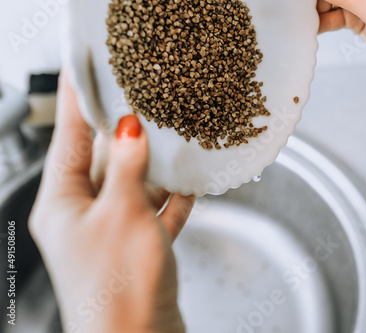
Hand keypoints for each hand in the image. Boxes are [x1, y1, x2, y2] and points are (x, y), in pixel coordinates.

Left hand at [29, 73, 195, 332]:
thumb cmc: (118, 287)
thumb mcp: (122, 213)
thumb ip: (128, 168)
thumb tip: (129, 129)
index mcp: (62, 204)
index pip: (69, 138)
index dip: (77, 102)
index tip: (83, 72)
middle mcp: (82, 216)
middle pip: (103, 161)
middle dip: (124, 133)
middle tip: (141, 101)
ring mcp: (110, 232)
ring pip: (132, 186)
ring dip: (153, 168)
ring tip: (171, 139)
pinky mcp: (136, 249)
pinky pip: (154, 214)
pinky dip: (171, 200)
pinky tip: (188, 186)